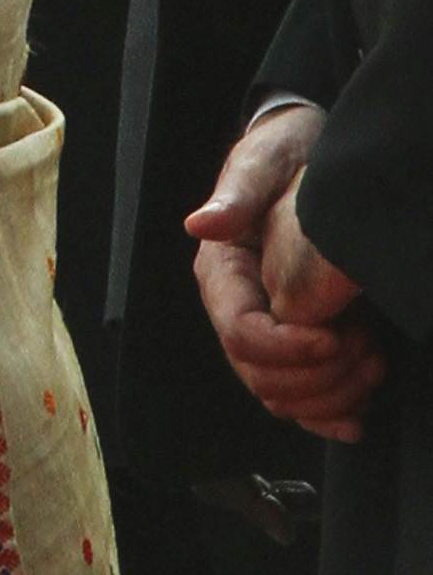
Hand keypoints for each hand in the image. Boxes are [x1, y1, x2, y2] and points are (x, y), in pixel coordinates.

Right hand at [189, 106, 383, 441]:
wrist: (310, 158)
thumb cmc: (283, 155)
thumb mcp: (262, 164)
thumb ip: (236, 196)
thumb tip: (200, 225)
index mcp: (222, 272)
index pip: (241, 333)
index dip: (288, 348)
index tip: (337, 336)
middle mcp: (237, 309)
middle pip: (260, 376)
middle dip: (318, 376)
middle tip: (366, 347)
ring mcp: (266, 332)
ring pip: (281, 397)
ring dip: (332, 394)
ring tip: (373, 360)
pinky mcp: (296, 346)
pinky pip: (301, 402)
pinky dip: (329, 417)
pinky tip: (357, 419)